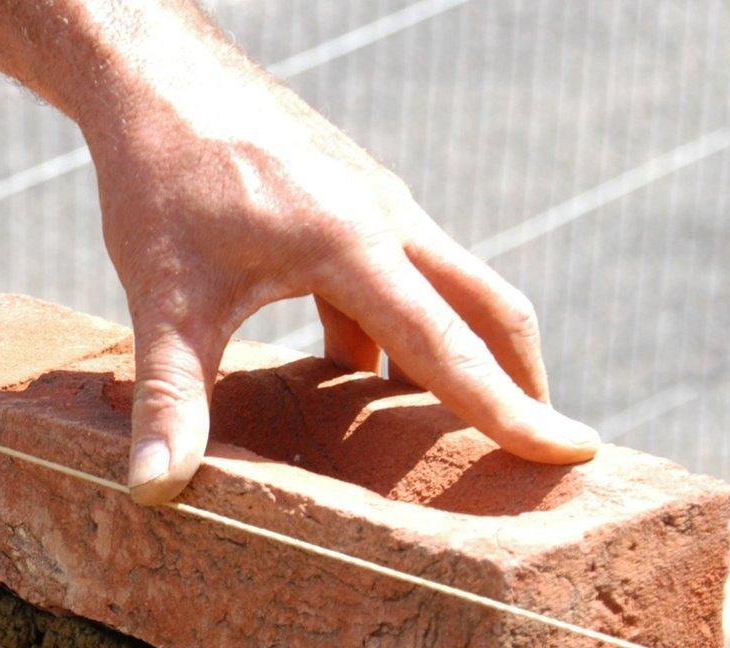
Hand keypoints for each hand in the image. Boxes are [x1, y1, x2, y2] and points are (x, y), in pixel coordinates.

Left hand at [82, 59, 599, 502]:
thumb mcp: (163, 301)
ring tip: (458, 435)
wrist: (155, 75)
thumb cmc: (159, 179)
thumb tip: (155, 490)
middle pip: (487, 308)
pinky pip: (398, 277)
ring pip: (445, 290)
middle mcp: (385, 218)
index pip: (450, 347)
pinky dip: (400, 333)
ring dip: (460, 357)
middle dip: (520, 381)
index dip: (511, 409)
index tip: (574, 451)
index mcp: (355, 244)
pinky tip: (363, 382)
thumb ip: (170, 401)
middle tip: (545, 453)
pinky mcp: (348, 202)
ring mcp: (373, 204)